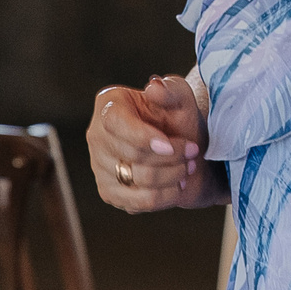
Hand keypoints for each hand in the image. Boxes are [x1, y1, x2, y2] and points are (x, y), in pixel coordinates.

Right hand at [89, 75, 217, 212]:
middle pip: (131, 155)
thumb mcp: (181, 98)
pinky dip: (166, 195)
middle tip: (193, 151)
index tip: (170, 145)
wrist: (184, 151)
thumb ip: (170, 90)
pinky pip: (138, 202)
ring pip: (138, 180)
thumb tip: (154, 87)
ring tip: (188, 166)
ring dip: (173, 175)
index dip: (143, 137)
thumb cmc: (178, 118)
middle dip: (171, 156)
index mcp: (109, 105)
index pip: (115, 123)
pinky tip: (178, 184)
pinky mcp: (109, 192)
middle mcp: (96, 136)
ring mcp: (99, 166)